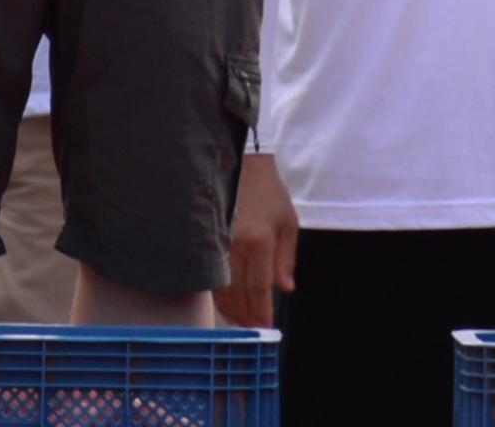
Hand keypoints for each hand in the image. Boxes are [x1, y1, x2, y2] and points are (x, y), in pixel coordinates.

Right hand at [217, 153, 298, 327]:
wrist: (243, 165)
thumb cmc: (269, 193)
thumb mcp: (288, 224)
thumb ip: (286, 259)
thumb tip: (285, 288)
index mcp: (259, 241)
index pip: (258, 288)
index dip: (260, 312)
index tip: (264, 327)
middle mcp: (235, 245)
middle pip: (236, 293)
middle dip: (244, 315)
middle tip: (251, 328)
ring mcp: (217, 242)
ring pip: (220, 287)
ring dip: (229, 308)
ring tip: (239, 320)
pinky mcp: (206, 239)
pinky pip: (210, 274)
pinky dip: (218, 292)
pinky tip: (225, 300)